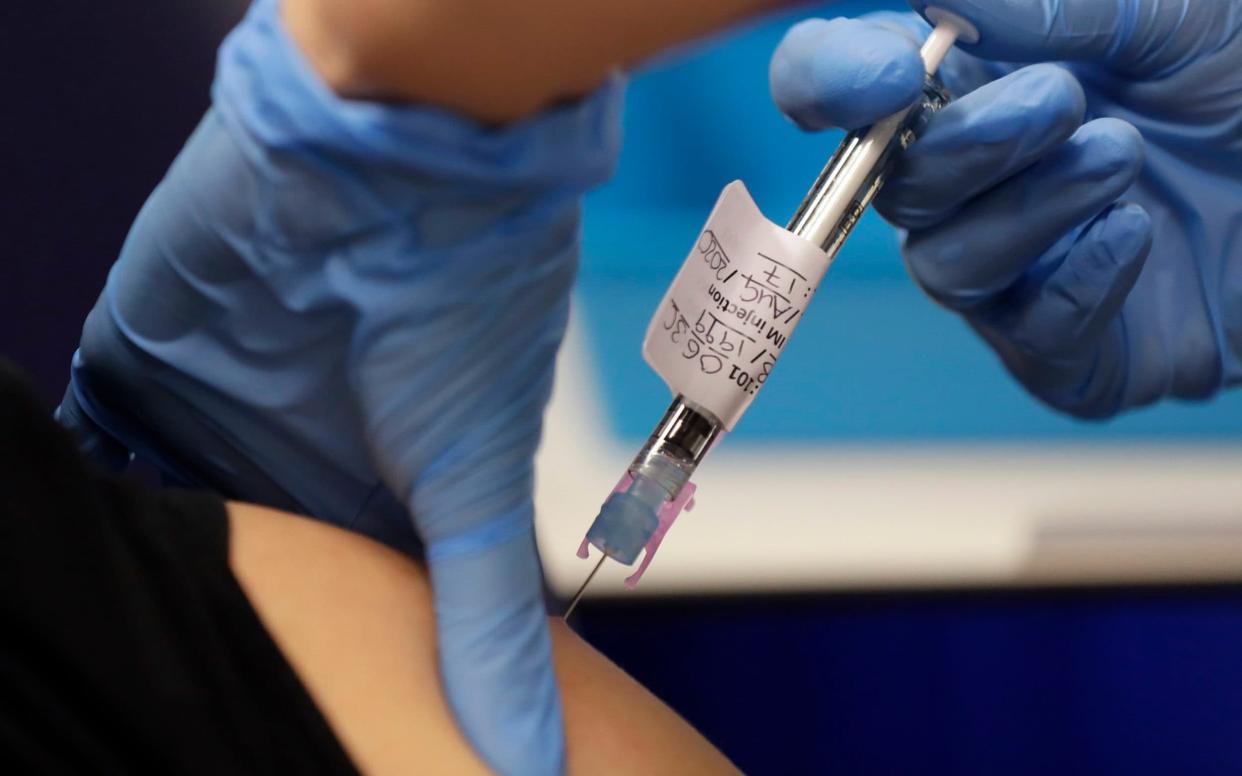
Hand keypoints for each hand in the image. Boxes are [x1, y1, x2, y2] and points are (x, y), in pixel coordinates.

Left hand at [58, 0, 621, 771]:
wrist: (387, 173)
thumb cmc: (462, 312)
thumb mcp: (477, 491)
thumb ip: (485, 626)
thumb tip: (533, 755)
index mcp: (384, 495)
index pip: (350, 600)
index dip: (328, 664)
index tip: (301, 729)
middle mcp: (297, 462)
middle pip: (246, 574)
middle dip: (226, 631)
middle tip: (197, 713)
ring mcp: (214, 418)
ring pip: (163, 527)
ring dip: (151, 575)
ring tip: (126, 654)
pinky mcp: (142, 375)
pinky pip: (92, 456)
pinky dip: (87, 504)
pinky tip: (80, 566)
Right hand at [770, 1, 1241, 417]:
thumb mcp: (1168, 13)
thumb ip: (1048, 6)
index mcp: (974, 87)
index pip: (842, 86)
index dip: (827, 80)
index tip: (884, 75)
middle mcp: (975, 183)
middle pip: (891, 186)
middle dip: (963, 147)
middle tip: (1062, 101)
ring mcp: (1016, 271)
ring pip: (945, 267)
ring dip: (1026, 211)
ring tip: (1123, 159)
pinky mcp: (1067, 350)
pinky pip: (1028, 335)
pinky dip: (1077, 282)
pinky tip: (1138, 233)